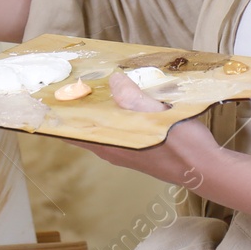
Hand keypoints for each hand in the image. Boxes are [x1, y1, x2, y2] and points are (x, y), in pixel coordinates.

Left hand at [61, 72, 219, 190]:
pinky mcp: (142, 148)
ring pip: (105, 127)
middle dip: (78, 106)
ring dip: (99, 109)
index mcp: (111, 145)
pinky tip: (127, 97)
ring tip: (96, 84)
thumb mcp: (155, 116)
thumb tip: (114, 80)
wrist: (207, 170)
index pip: (73, 133)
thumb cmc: (181, 147)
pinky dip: (118, 112)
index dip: (57, 118)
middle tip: (70, 81)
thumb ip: (132, 98)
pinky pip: (121, 127)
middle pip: (88, 127)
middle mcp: (115, 149)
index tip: (43, 101)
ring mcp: (128, 150)